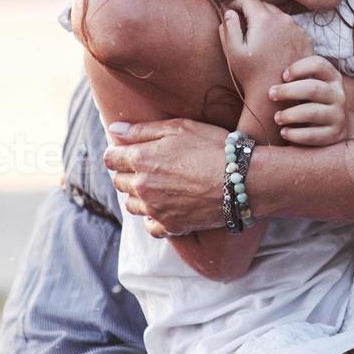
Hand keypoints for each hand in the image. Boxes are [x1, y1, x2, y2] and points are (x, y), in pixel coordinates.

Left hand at [103, 118, 229, 236]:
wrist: (242, 180)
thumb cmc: (213, 147)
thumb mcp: (180, 128)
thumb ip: (142, 130)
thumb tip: (114, 129)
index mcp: (141, 159)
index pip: (110, 158)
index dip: (119, 152)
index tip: (132, 151)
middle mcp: (142, 187)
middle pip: (119, 181)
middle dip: (129, 172)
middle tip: (152, 166)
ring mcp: (155, 209)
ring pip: (131, 204)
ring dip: (139, 195)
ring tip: (161, 185)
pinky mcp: (170, 226)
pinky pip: (150, 225)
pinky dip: (154, 217)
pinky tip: (167, 206)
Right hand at [220, 0, 313, 94]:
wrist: (277, 94)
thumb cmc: (251, 74)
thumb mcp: (233, 51)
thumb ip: (229, 26)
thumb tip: (230, 12)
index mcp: (264, 19)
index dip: (237, 3)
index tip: (231, 12)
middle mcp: (284, 19)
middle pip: (264, 6)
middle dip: (252, 12)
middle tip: (242, 26)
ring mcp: (297, 28)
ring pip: (278, 16)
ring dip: (268, 21)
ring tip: (259, 38)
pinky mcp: (306, 39)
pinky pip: (291, 28)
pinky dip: (281, 31)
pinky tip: (274, 46)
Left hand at [269, 55, 353, 146]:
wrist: (335, 128)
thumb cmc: (311, 101)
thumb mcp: (309, 85)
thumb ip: (294, 76)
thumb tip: (256, 60)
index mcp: (332, 78)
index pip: (319, 64)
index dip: (299, 67)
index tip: (283, 76)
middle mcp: (338, 95)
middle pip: (314, 88)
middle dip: (288, 91)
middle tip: (271, 95)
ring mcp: (338, 116)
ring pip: (312, 112)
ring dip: (290, 114)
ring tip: (276, 117)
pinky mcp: (334, 135)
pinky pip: (313, 135)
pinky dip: (296, 134)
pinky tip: (284, 132)